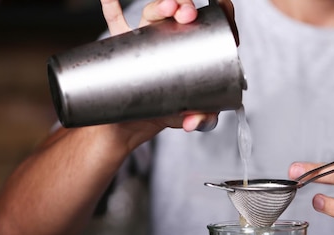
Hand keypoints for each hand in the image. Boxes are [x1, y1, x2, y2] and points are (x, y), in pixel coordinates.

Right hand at [99, 0, 238, 131]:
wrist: (139, 125)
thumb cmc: (174, 114)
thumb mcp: (196, 118)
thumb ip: (203, 120)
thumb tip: (193, 121)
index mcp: (199, 49)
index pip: (215, 24)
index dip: (221, 12)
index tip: (223, 5)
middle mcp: (175, 38)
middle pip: (182, 13)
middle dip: (186, 6)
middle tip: (187, 15)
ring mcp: (150, 40)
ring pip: (154, 15)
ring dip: (160, 6)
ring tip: (167, 8)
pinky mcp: (127, 47)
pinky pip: (116, 23)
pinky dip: (111, 7)